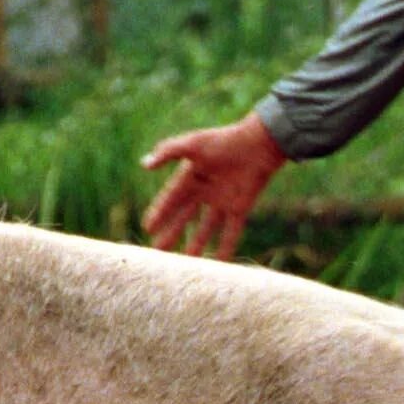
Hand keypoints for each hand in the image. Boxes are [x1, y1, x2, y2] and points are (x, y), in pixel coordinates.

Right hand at [140, 114, 288, 259]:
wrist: (259, 144)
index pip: (171, 198)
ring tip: (185, 262)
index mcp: (191, 176)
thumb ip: (168, 152)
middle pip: (185, 216)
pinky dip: (225, 247)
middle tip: (158, 251)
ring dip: (196, 244)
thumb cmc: (224, 141)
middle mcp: (205, 191)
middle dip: (172, 232)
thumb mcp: (193, 144)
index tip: (148, 228)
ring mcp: (222, 201)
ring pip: (206, 228)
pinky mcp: (240, 208)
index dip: (159, 213)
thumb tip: (144, 164)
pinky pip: (231, 232)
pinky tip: (219, 262)